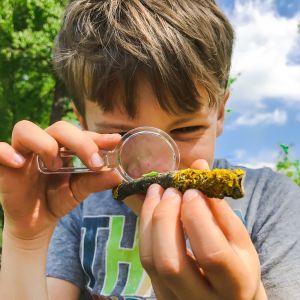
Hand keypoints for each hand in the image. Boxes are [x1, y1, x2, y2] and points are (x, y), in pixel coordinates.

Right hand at [0, 120, 121, 240]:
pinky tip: (20, 163)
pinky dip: (6, 152)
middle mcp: (44, 145)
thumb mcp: (79, 191)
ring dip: (45, 144)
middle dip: (79, 141)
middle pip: (58, 127)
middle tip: (94, 162)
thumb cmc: (57, 199)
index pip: (80, 134)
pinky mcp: (4, 165)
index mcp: (64, 148)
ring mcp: (22, 152)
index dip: (97, 137)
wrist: (35, 222)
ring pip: (26, 129)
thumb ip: (96, 182)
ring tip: (55, 165)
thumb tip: (118, 176)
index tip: (115, 142)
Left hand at [139, 159, 265, 299]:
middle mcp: (201, 299)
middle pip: (171, 261)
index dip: (197, 216)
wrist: (226, 297)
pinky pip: (144, 258)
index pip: (211, 252)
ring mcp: (174, 299)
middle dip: (166, 217)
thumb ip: (218, 204)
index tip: (191, 190)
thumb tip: (199, 166)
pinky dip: (145, 227)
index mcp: (234, 284)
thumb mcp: (239, 238)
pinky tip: (152, 206)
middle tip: (171, 190)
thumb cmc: (237, 264)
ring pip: (151, 260)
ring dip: (150, 218)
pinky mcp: (159, 292)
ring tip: (156, 191)